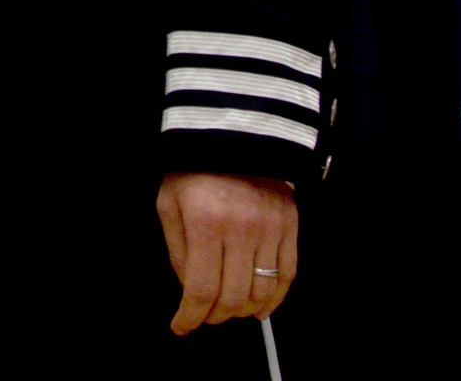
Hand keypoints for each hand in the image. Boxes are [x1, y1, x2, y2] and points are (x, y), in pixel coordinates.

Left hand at [158, 171, 296, 334]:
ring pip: (263, 291)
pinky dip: (276, 298)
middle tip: (205, 316)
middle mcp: (242, 228)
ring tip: (230, 311)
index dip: (191, 317)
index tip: (182, 327)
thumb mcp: (169, 205)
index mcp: (206, 223)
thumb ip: (179, 252)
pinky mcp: (290, 225)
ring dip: (244, 311)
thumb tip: (190, 292)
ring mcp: (271, 227)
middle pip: (234, 297)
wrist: (232, 134)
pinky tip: (261, 307)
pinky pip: (288, 274)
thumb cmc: (193, 171)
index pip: (202, 289)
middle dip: (216, 316)